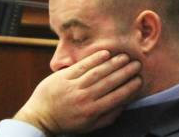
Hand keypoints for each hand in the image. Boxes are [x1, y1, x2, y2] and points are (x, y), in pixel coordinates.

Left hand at [13, 50, 141, 134]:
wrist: (39, 117)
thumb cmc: (67, 122)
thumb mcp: (89, 126)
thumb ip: (108, 116)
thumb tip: (124, 104)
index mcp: (92, 111)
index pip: (116, 97)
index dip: (130, 87)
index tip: (139, 79)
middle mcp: (84, 98)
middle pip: (110, 82)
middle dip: (126, 72)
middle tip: (137, 64)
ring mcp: (73, 86)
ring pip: (98, 72)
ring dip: (114, 63)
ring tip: (125, 57)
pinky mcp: (63, 77)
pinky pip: (82, 65)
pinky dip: (95, 58)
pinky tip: (106, 53)